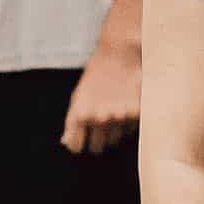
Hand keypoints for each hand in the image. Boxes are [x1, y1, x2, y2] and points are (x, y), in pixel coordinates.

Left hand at [61, 38, 141, 154]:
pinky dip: (128, 125)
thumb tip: (67, 143)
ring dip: (113, 132)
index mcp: (80, 115)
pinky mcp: (136, 112)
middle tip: (100, 132)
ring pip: (115, 139)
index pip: (76, 146)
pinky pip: (130, 130)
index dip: (78, 146)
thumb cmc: (96, 77)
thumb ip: (71, 122)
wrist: (118, 57)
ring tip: (113, 116)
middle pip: (97, 147)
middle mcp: (99, 118)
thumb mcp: (78, 97)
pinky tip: (124, 110)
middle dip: (97, 142)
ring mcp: (119, 116)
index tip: (82, 143)